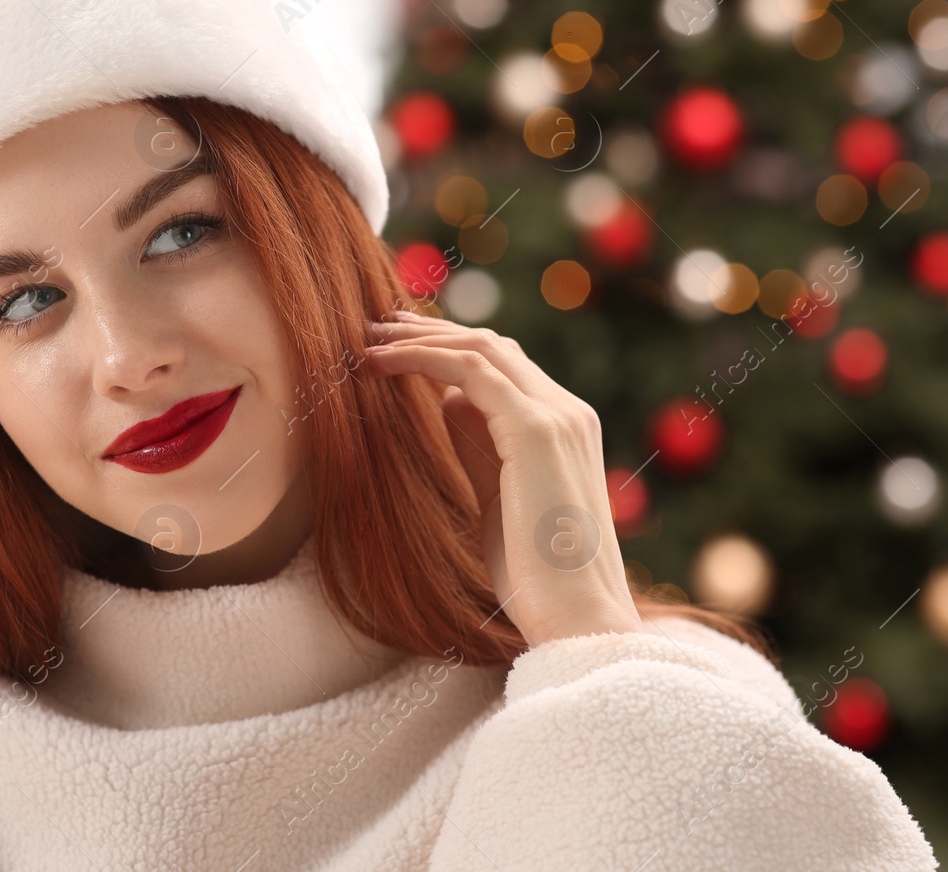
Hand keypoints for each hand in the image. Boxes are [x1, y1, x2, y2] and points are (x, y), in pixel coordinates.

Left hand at [363, 309, 642, 647]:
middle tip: (377, 328)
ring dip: (420, 339)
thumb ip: (481, 448)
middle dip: (431, 333)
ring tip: (370, 340)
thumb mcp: (500, 500)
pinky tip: (382, 364)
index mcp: (567, 429)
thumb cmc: (538, 579)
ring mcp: (556, 417)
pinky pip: (471, 372)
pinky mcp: (534, 430)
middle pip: (494, 348)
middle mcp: (568, 413)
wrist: (578, 619)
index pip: (507, 369)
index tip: (400, 352)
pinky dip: (422, 359)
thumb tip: (450, 403)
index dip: (451, 352)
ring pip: (481, 350)